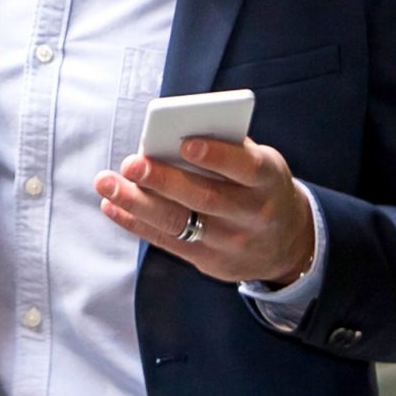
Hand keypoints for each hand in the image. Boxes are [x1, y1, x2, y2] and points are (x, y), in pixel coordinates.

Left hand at [93, 136, 314, 286]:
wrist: (288, 243)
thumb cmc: (260, 187)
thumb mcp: (262, 164)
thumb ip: (227, 149)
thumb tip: (171, 133)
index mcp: (268, 181)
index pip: (245, 168)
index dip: (217, 156)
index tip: (185, 144)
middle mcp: (252, 214)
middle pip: (204, 198)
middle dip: (163, 180)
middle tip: (130, 164)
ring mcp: (230, 242)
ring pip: (179, 223)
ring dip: (137, 203)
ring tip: (106, 184)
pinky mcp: (210, 262)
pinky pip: (168, 242)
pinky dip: (136, 223)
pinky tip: (112, 206)